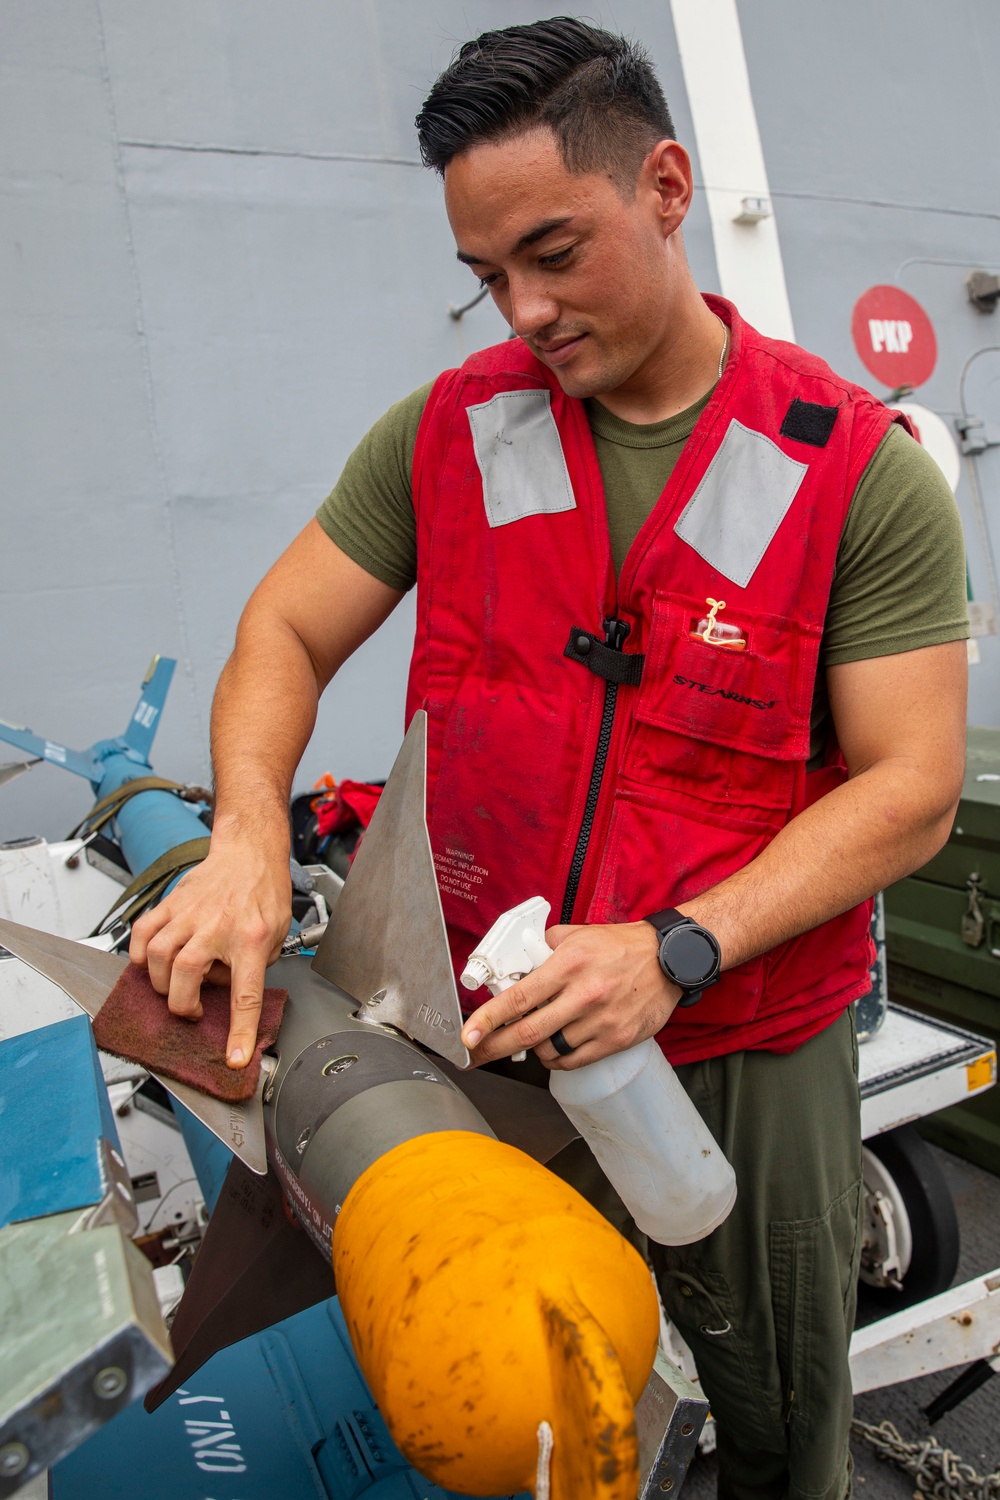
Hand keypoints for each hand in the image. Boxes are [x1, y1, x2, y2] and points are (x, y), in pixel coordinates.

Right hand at [129, 835, 291, 1067]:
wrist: (250, 853)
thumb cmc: (265, 893)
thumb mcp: (276, 935)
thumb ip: (253, 968)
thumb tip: (225, 993)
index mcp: (251, 940)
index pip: (245, 995)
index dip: (239, 1031)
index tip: (233, 1057)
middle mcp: (217, 927)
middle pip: (186, 975)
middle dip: (182, 1004)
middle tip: (191, 1008)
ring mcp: (190, 913)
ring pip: (158, 955)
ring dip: (160, 981)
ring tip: (172, 985)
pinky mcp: (172, 903)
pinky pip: (142, 932)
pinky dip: (139, 953)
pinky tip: (150, 962)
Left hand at [459, 921, 680, 1069]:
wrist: (670, 959)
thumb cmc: (621, 946)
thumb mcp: (578, 935)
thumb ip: (544, 948)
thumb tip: (515, 962)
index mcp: (569, 964)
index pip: (519, 996)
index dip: (488, 1018)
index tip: (468, 1034)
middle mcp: (585, 994)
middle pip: (528, 1032)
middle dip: (494, 1048)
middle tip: (475, 1056)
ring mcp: (602, 1021)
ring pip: (550, 1049)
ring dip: (532, 1048)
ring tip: (533, 1036)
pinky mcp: (618, 1040)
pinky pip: (574, 1060)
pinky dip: (557, 1058)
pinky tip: (556, 1046)